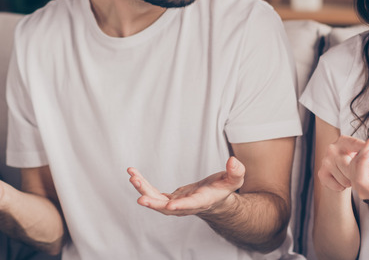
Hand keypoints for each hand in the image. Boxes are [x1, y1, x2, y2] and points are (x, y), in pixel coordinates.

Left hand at [127, 156, 245, 215]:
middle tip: (140, 198)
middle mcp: (186, 206)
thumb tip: (233, 161)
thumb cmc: (224, 188)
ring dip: (143, 190)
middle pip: (167, 208)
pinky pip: (152, 194)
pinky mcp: (169, 199)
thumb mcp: (234, 179)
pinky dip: (142, 186)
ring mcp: (176, 204)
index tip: (171, 206)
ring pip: (156, 201)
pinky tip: (133, 175)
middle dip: (154, 203)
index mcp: (202, 201)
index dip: (181, 206)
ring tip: (133, 177)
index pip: (191, 205)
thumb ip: (236, 172)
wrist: (215, 200)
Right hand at [317, 134, 368, 191]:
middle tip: (368, 173)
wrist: (333, 164)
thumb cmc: (350, 155)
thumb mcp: (361, 149)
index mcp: (342, 140)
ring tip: (354, 177)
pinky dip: (343, 186)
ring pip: (347, 179)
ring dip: (353, 181)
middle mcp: (332, 149)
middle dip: (362, 171)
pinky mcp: (322, 174)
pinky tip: (345, 180)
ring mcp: (325, 162)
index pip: (359, 146)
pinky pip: (339, 186)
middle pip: (352, 166)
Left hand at [349, 132, 368, 199]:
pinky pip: (355, 158)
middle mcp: (361, 189)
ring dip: (365, 148)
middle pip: (356, 168)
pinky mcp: (354, 173)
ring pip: (354, 161)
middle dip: (365, 151)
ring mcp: (356, 181)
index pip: (361, 178)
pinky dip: (363, 149)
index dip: (363, 163)